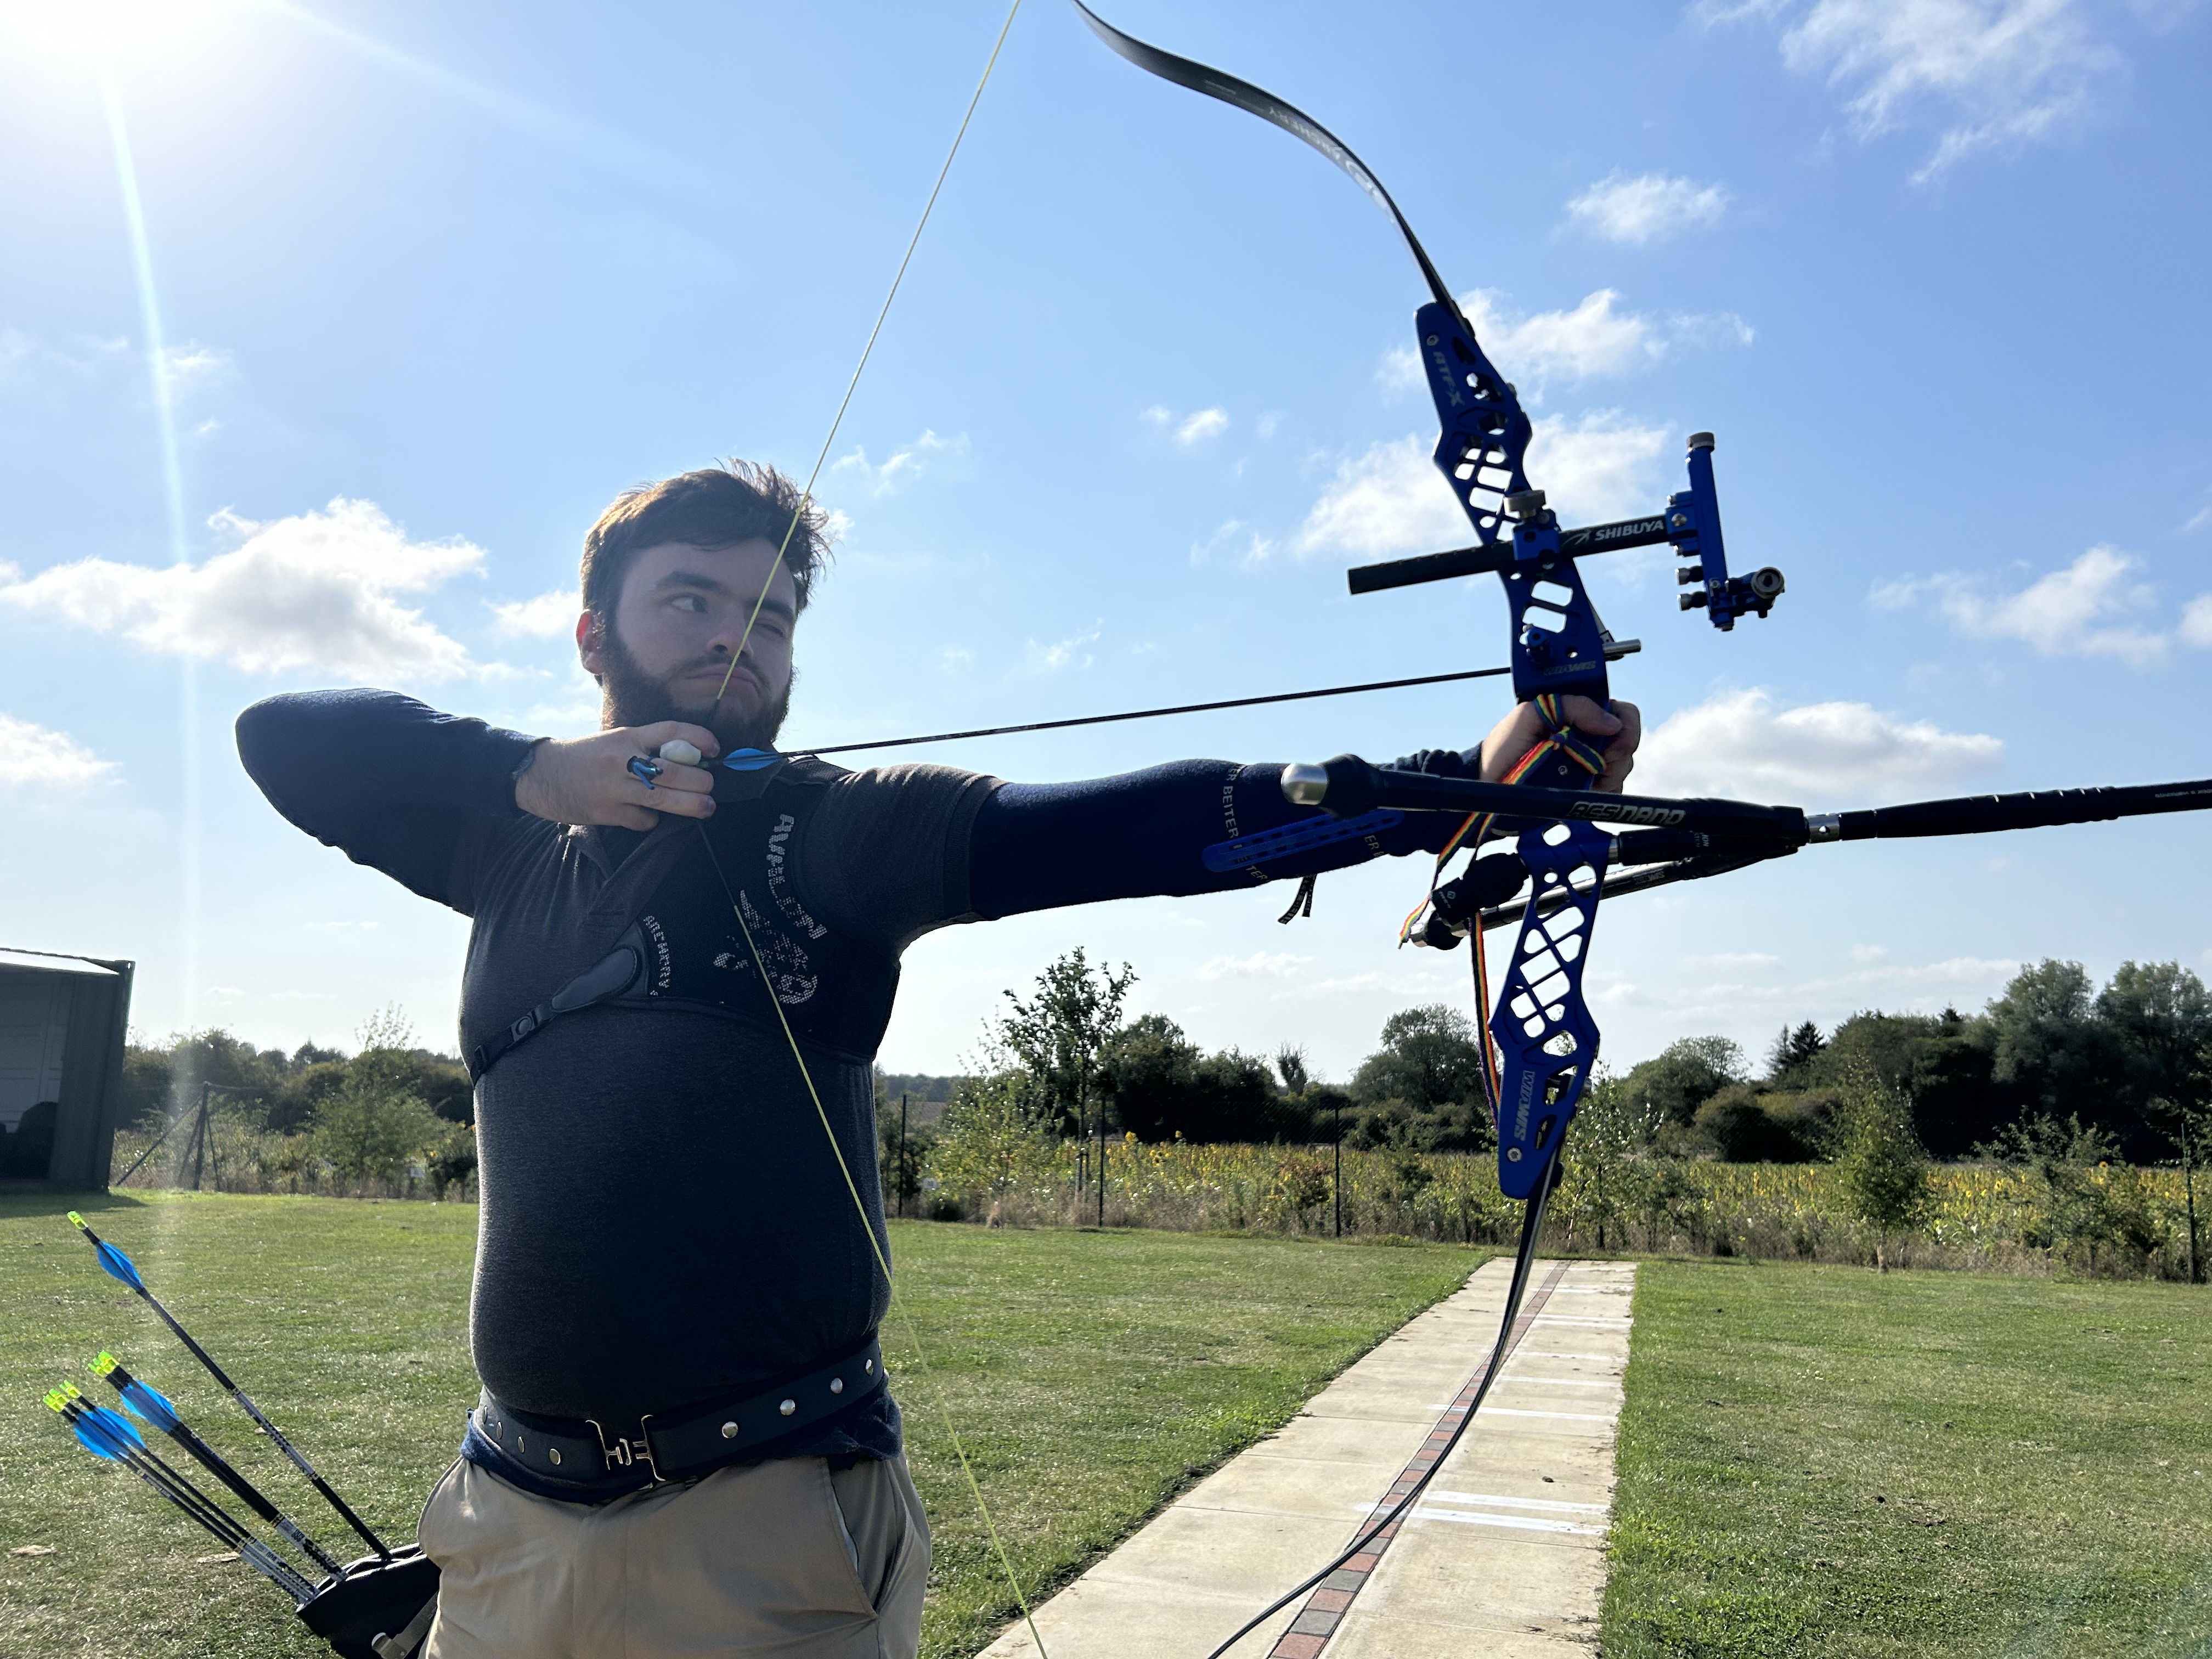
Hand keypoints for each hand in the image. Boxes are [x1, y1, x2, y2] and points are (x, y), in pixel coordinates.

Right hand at [513, 723, 719, 828]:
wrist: (538, 773)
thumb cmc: (582, 756)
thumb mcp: (612, 741)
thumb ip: (644, 747)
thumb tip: (687, 760)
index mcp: (626, 736)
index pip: (670, 731)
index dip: (698, 738)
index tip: (716, 749)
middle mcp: (621, 759)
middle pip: (672, 770)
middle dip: (699, 780)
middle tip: (711, 787)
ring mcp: (613, 788)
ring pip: (662, 798)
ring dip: (691, 805)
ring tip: (707, 807)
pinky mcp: (606, 812)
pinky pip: (641, 820)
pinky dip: (651, 821)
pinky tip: (647, 816)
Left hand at [1476, 696, 1641, 793]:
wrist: (1489, 785)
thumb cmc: (1503, 747)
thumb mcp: (1531, 713)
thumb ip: (1573, 706)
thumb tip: (1611, 722)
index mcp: (1578, 714)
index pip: (1621, 712)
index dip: (1623, 724)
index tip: (1610, 738)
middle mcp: (1588, 738)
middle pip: (1627, 741)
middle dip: (1616, 752)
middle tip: (1595, 761)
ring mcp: (1589, 765)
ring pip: (1622, 767)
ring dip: (1607, 774)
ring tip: (1578, 775)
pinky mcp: (1587, 791)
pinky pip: (1612, 791)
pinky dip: (1602, 791)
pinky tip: (1580, 788)